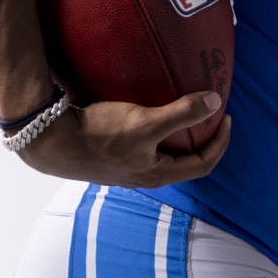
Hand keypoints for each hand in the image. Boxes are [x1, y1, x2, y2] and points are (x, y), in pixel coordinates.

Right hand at [18, 90, 230, 188]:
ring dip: (177, 133)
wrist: (52, 140)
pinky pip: (143, 144)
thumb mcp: (146, 122)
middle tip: (207, 112)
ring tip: (181, 108)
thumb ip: (182, 113)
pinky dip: (155, 129)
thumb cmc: (99, 134)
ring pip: (162, 152)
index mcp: (157, 174)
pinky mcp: (111, 155)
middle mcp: (144, 175)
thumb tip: (215, 102)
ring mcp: (126, 167)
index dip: (220, 142)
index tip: (225, 117)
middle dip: (200, 137)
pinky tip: (147, 110)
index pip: (203, 164)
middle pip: (184, 160)